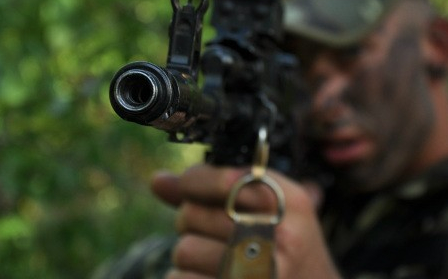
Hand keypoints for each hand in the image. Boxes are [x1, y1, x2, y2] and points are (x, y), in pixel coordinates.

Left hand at [151, 164, 340, 278]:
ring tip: (214, 258)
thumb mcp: (268, 209)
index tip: (190, 187)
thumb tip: (158, 180)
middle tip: (210, 230)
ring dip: (189, 254)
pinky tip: (210, 277)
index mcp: (290, 203)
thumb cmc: (285, 246)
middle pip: (194, 214)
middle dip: (191, 220)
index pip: (225, 179)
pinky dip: (187, 278)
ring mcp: (261, 273)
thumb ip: (213, 191)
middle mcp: (280, 237)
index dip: (195, 181)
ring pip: (184, 249)